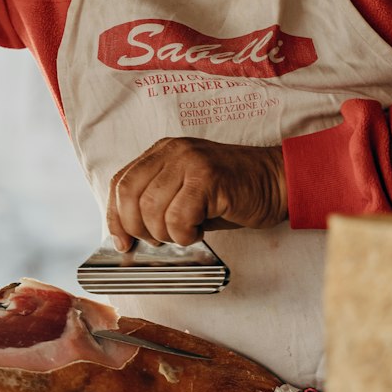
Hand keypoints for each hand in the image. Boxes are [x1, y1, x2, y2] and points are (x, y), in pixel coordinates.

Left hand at [107, 137, 286, 249]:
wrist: (277, 181)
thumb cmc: (233, 193)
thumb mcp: (187, 192)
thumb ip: (158, 203)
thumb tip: (129, 235)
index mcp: (162, 152)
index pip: (120, 182)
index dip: (115, 215)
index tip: (121, 241)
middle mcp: (172, 151)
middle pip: (129, 195)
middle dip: (138, 228)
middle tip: (159, 241)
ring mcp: (190, 161)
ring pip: (152, 209)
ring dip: (166, 234)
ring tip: (187, 232)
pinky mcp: (208, 178)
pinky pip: (178, 217)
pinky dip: (185, 234)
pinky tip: (200, 230)